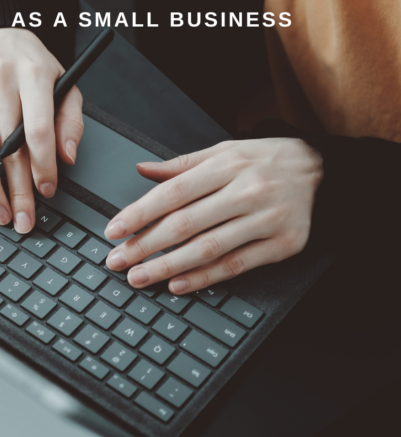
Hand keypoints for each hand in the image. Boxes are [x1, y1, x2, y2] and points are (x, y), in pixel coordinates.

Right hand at [0, 28, 83, 233]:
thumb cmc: (32, 65)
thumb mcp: (64, 83)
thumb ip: (70, 121)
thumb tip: (66, 158)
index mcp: (33, 74)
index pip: (37, 129)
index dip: (43, 165)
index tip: (47, 191)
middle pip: (7, 146)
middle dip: (17, 189)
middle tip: (23, 219)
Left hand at [103, 138, 321, 293]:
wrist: (324, 171)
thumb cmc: (265, 161)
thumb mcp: (223, 151)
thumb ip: (181, 165)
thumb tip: (141, 169)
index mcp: (226, 166)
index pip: (172, 193)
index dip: (139, 214)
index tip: (113, 231)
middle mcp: (246, 192)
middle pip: (185, 224)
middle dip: (145, 246)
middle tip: (117, 261)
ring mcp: (266, 220)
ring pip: (208, 248)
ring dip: (168, 267)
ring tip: (139, 278)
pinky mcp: (283, 244)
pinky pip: (237, 265)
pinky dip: (205, 278)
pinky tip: (178, 285)